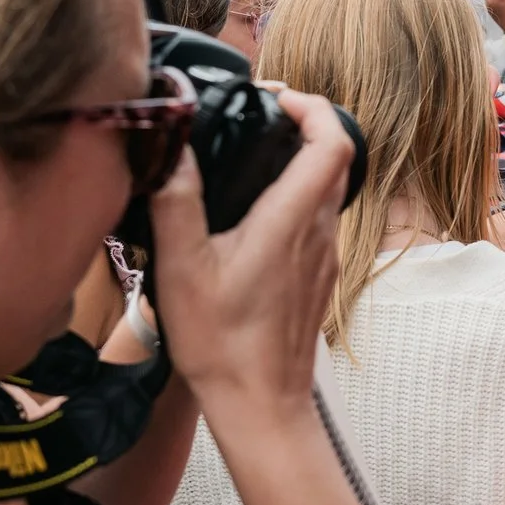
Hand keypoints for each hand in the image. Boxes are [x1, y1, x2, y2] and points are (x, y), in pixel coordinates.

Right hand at [149, 87, 353, 419]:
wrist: (260, 406)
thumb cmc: (223, 344)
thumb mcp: (183, 269)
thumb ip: (177, 201)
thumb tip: (169, 147)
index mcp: (293, 220)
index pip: (333, 140)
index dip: (311, 106)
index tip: (272, 98)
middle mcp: (320, 232)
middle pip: (335, 156)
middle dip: (302, 125)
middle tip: (256, 119)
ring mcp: (324, 255)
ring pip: (329, 187)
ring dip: (299, 161)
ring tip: (248, 159)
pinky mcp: (318, 276)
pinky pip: (319, 218)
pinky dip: (295, 197)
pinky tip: (251, 214)